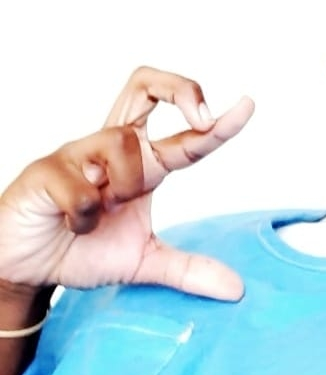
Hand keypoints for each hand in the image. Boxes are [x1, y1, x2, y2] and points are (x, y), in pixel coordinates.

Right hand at [0, 66, 253, 300]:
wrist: (28, 270)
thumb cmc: (83, 251)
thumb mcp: (146, 261)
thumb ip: (189, 270)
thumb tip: (235, 290)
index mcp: (142, 163)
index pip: (185, 131)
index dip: (218, 121)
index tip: (248, 106)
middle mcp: (112, 147)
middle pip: (146, 85)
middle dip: (182, 88)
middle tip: (203, 117)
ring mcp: (77, 154)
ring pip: (122, 144)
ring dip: (125, 185)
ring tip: (104, 212)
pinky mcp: (45, 171)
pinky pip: (81, 189)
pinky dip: (84, 217)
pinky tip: (72, 226)